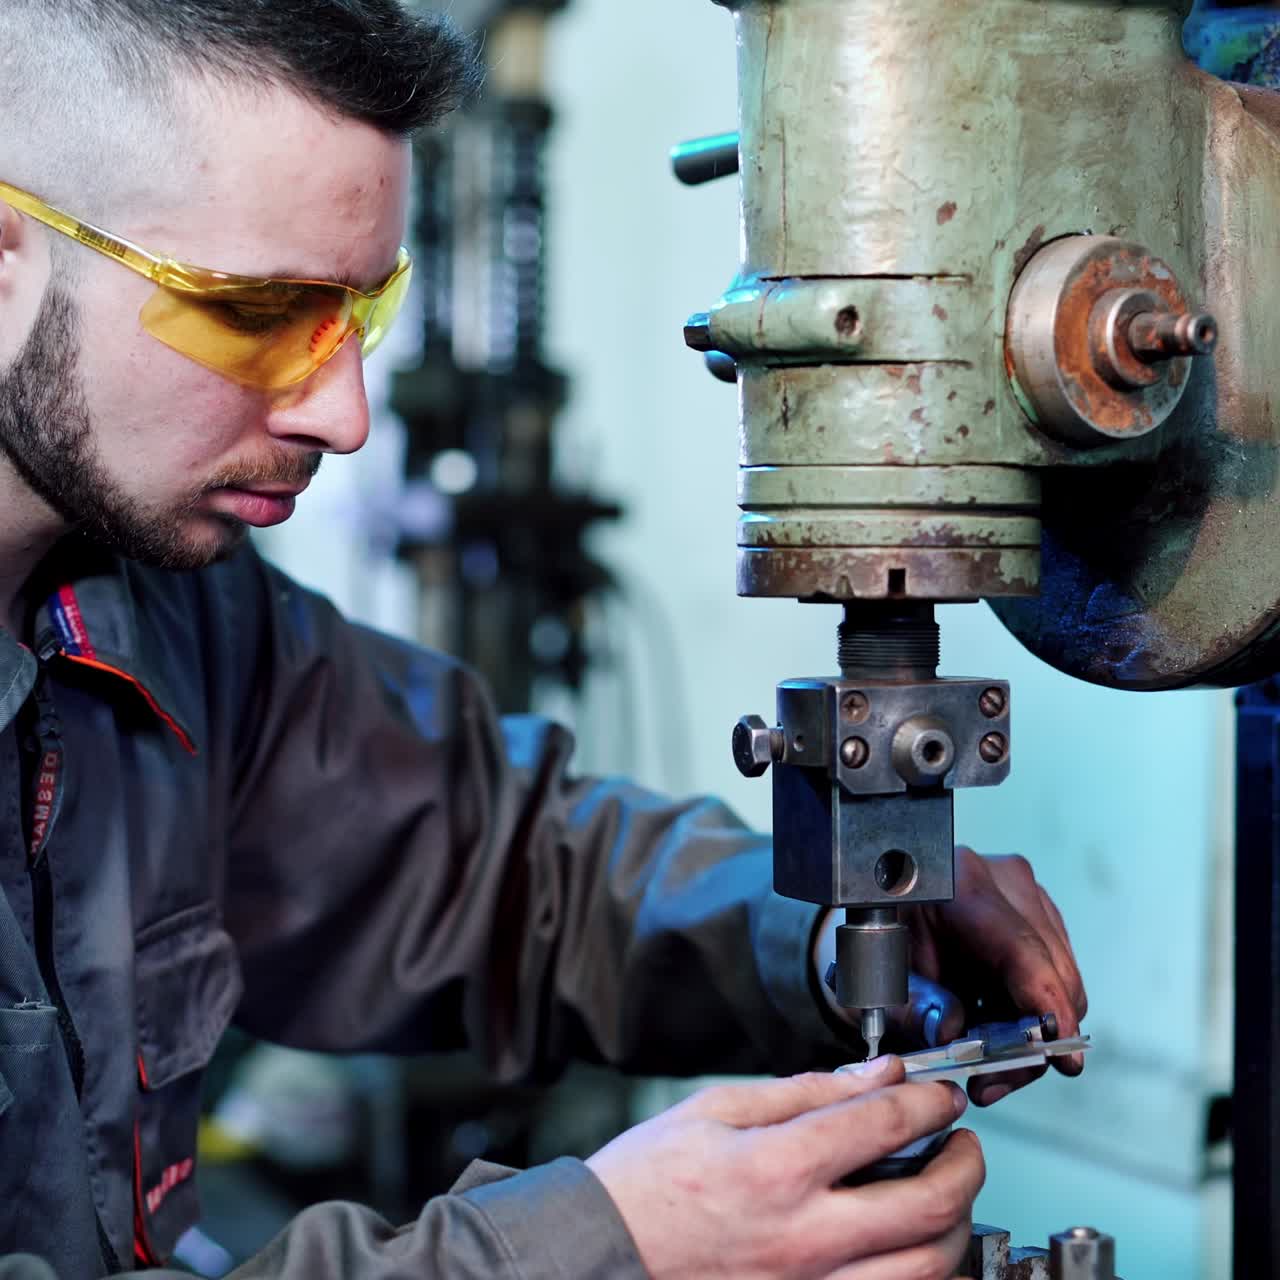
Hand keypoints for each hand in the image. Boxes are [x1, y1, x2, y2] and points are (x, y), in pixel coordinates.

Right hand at [588, 1056, 983, 1279]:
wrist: (604, 1255)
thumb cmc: (649, 1183)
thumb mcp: (716, 1109)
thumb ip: (803, 1091)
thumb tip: (873, 1074)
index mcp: (778, 1168)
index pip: (887, 1124)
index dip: (929, 1100)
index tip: (941, 1094)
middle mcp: (805, 1237)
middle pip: (929, 1207)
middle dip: (966, 1166)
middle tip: (963, 1144)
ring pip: (927, 1269)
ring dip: (954, 1226)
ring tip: (945, 1196)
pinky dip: (923, 1275)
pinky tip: (914, 1248)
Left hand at [815, 848, 1088, 1104]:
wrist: (872, 922)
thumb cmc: (872, 945)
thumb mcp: (876, 978)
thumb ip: (910, 1006)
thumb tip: (950, 1033)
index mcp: (962, 884)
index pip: (1022, 950)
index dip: (1046, 1005)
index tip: (1058, 1054)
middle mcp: (1006, 883)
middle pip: (1051, 975)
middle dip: (1028, 1043)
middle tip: (987, 1084)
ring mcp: (1028, 899)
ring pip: (1061, 985)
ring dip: (1029, 1037)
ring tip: (982, 1068)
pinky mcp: (1038, 920)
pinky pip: (1054, 983)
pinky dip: (1027, 1020)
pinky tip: (989, 1036)